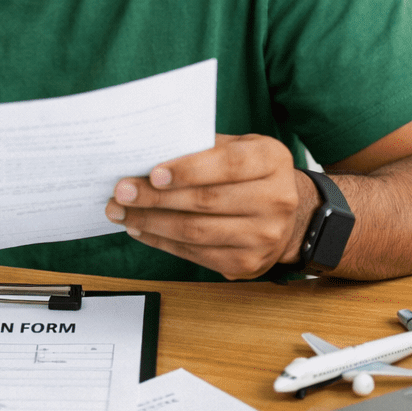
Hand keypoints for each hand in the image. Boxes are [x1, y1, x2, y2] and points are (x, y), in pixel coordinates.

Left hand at [105, 133, 313, 279]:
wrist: (290, 217)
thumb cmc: (253, 174)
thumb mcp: (240, 147)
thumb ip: (204, 147)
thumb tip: (150, 151)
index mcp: (272, 160)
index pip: (228, 164)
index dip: (188, 170)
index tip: (153, 173)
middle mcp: (276, 200)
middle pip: (206, 201)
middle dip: (156, 197)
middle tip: (121, 192)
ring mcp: (264, 237)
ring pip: (196, 232)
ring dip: (150, 223)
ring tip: (121, 212)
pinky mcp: (247, 264)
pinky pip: (195, 254)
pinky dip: (162, 242)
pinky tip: (140, 229)